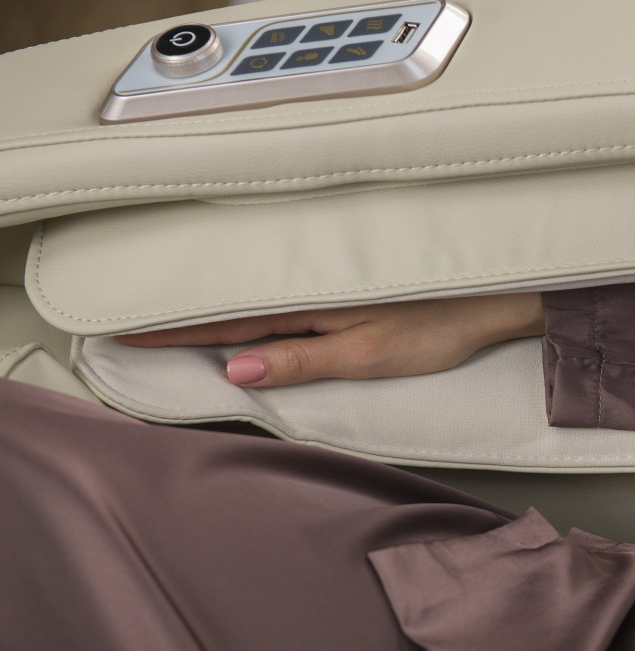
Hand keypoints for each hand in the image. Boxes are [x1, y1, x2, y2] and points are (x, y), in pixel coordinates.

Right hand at [117, 293, 543, 386]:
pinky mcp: (342, 280)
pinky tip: (235, 298)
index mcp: (310, 303)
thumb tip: (238, 370)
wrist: (490, 294)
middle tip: (128, 315)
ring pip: (253, 292)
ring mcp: (326, 280)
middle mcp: (311, 285)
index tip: (128, 330)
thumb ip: (303, 360)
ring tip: (163, 306)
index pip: (227, 319)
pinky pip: (281, 291)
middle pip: (232, 300)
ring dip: (209, 300)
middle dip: (178, 309)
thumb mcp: (368, 353)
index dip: (176, 328)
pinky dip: (249, 297)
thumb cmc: (436, 324)